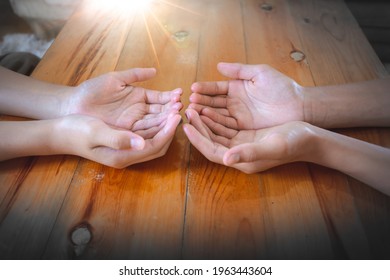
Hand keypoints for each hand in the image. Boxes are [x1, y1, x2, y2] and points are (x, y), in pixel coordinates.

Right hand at [54, 113, 181, 167]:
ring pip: (153, 140)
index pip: (154, 146)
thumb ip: (118, 139)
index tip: (176, 116)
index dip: (167, 132)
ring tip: (174, 110)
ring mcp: (126, 150)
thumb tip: (141, 143)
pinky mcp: (124, 141)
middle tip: (179, 112)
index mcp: (123, 157)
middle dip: (170, 130)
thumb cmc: (76, 131)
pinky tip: (159, 112)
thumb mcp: (96, 133)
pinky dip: (155, 124)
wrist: (61, 132)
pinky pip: (146, 135)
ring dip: (164, 126)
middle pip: (158, 145)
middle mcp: (128, 156)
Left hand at [65, 68, 182, 131]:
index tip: (179, 95)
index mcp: (139, 97)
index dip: (169, 97)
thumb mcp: (115, 79)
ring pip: (155, 124)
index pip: (159, 98)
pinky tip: (164, 128)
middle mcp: (140, 112)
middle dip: (171, 110)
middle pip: (160, 113)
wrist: (74, 106)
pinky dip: (155, 131)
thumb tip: (154, 71)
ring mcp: (134, 124)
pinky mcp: (127, 134)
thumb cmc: (92, 90)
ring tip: (176, 117)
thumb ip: (134, 75)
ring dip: (166, 121)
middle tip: (180, 108)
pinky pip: (144, 134)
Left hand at [183, 109, 313, 173]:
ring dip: (205, 122)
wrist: (309, 138)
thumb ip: (249, 153)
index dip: (198, 140)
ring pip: (217, 134)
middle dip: (198, 128)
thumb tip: (226, 159)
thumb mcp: (272, 146)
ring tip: (193, 108)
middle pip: (211, 142)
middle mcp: (238, 154)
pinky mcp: (247, 136)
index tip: (185, 127)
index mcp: (242, 160)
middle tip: (187, 112)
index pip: (213, 152)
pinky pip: (226, 128)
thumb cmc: (293, 143)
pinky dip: (216, 119)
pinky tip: (209, 109)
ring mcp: (242, 145)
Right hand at [189, 63, 303, 129]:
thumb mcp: (260, 73)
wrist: (298, 106)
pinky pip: (226, 125)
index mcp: (237, 87)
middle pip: (214, 102)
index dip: (205, 88)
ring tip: (193, 111)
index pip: (217, 88)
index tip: (193, 88)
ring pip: (217, 114)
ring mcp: (238, 115)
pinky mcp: (243, 128)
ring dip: (205, 113)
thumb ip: (239, 70)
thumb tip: (218, 66)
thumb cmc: (281, 87)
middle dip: (201, 102)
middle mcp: (235, 102)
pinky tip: (204, 120)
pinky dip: (215, 123)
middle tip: (189, 102)